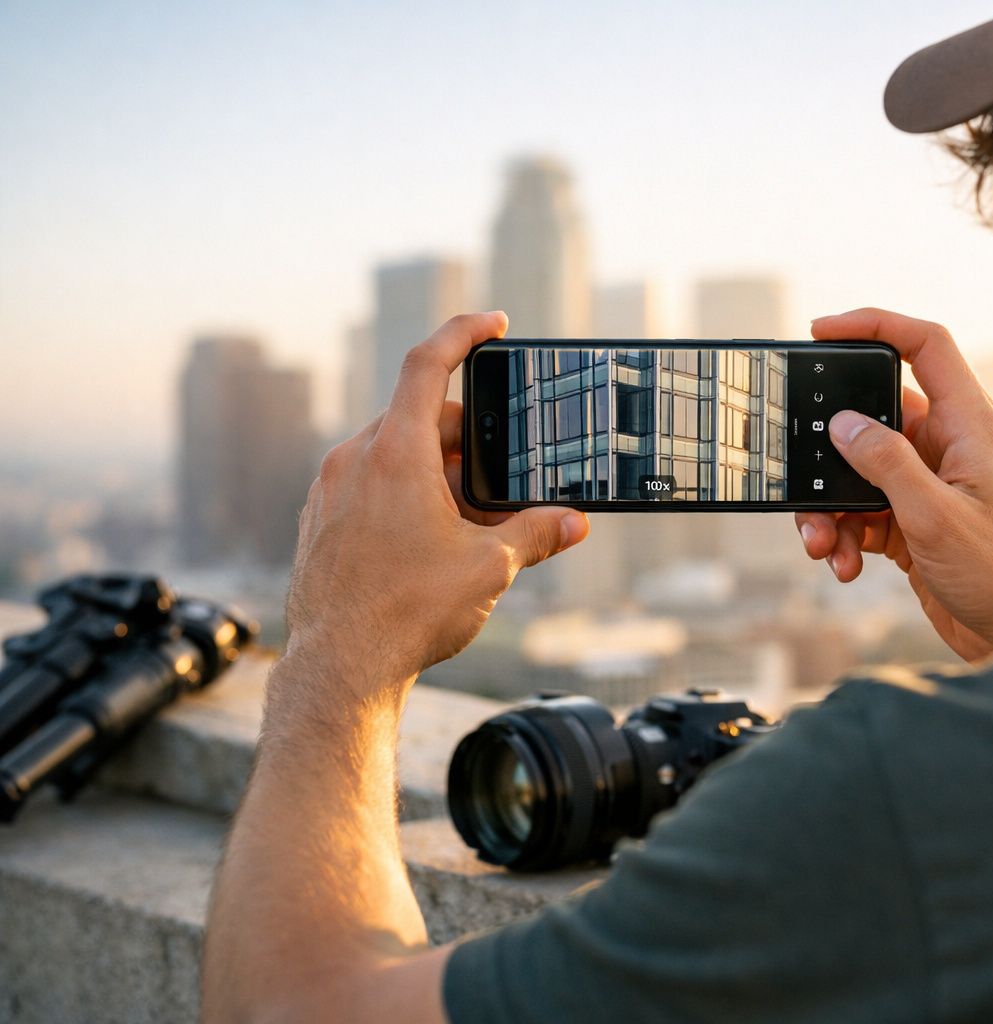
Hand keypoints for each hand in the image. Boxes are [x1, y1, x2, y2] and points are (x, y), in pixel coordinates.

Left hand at [283, 312, 588, 694]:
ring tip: (475, 519)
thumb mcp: (489, 567)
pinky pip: (368, 488)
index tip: (493, 324)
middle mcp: (354, 461)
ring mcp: (330, 491)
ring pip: (393, 456)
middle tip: (507, 473)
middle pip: (419, 420)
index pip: (428, 364)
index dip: (464, 333)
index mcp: (395, 453)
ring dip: (438, 473)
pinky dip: (405, 496)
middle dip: (470, 439)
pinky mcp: (318, 523)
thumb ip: (536, 533)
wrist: (339, 669)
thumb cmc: (407, 614)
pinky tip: (432, 541)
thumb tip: (573, 522)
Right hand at [796, 308, 992, 661]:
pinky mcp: (919, 524)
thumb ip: (887, 464)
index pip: (924, 346)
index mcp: (970, 424)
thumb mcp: (937, 516)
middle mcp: (952, 446)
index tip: (823, 330)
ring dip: (833, 505)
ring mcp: (934, 486)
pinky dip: (848, 535)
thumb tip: (843, 424)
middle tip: (799, 466)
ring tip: (822, 542)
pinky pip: (867, 513)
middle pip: (875, 417)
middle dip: (831, 447)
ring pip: (862, 473)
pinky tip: (846, 564)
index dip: (874, 325)